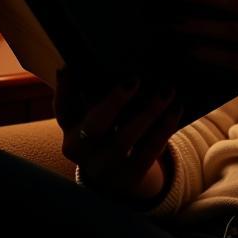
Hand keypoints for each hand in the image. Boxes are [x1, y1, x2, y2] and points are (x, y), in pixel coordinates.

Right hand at [54, 66, 182, 202]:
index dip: (64, 88)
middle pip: (93, 127)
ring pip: (123, 139)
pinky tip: (176, 108)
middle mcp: (81, 148)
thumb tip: (112, 60)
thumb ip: (97, 92)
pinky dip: (163, 128)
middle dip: (113, 102)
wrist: (116, 177)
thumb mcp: (96, 116)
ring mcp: (103, 165)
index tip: (71, 65)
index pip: (62, 107)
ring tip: (167, 90)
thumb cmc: (109, 131)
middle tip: (134, 79)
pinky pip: (147, 151)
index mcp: (70, 127)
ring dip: (148, 112)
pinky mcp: (127, 176)